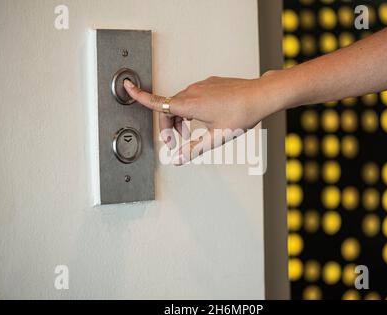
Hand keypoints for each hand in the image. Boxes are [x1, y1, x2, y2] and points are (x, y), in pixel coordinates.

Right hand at [124, 74, 279, 164]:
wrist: (260, 95)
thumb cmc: (241, 114)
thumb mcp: (215, 138)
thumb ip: (192, 150)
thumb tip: (175, 159)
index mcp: (190, 104)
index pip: (158, 101)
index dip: (139, 96)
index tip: (126, 87)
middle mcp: (192, 91)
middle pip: (168, 107)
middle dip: (167, 125)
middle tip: (175, 142)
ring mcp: (202, 85)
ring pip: (181, 102)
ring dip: (180, 119)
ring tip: (190, 133)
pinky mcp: (210, 84)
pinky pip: (193, 96)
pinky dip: (191, 109)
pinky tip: (205, 119)